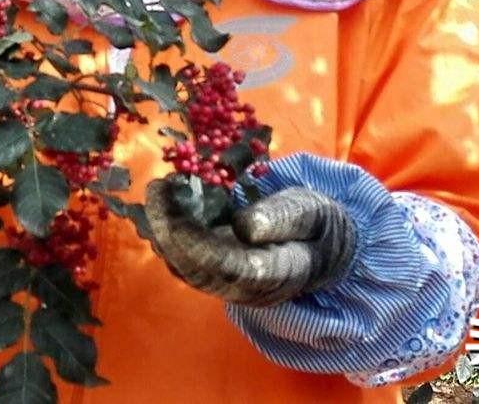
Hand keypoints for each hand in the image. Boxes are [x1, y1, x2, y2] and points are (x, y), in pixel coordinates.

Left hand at [143, 176, 356, 307]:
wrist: (321, 247)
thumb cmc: (318, 225)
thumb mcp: (313, 212)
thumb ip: (283, 219)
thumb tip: (245, 227)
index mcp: (277, 274)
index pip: (230, 266)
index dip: (197, 241)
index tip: (176, 208)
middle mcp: (248, 289)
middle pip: (199, 271)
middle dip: (170, 231)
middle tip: (157, 188)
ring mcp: (230, 286)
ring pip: (187, 269)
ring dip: (165, 232)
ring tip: (158, 192)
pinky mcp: (217, 275)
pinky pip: (186, 262)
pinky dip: (170, 235)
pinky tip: (163, 206)